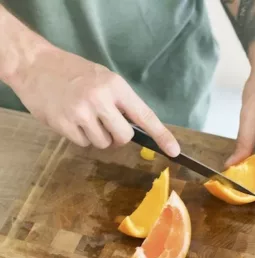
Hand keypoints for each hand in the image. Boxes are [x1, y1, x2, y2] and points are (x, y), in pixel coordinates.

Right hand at [10, 45, 178, 155]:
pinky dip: (79, 136)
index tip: (175, 151)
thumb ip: (121, 103)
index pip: (145, 116)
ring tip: (83, 116)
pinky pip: (83, 144)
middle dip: (118, 136)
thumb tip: (142, 131)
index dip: (162, 135)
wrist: (34, 64)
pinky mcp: (63, 124)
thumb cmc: (74, 72)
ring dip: (96, 136)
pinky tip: (70, 119)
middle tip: (105, 123)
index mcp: (115, 86)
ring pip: (103, 143)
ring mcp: (81, 113)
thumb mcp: (103, 79)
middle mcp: (100, 99)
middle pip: (124, 137)